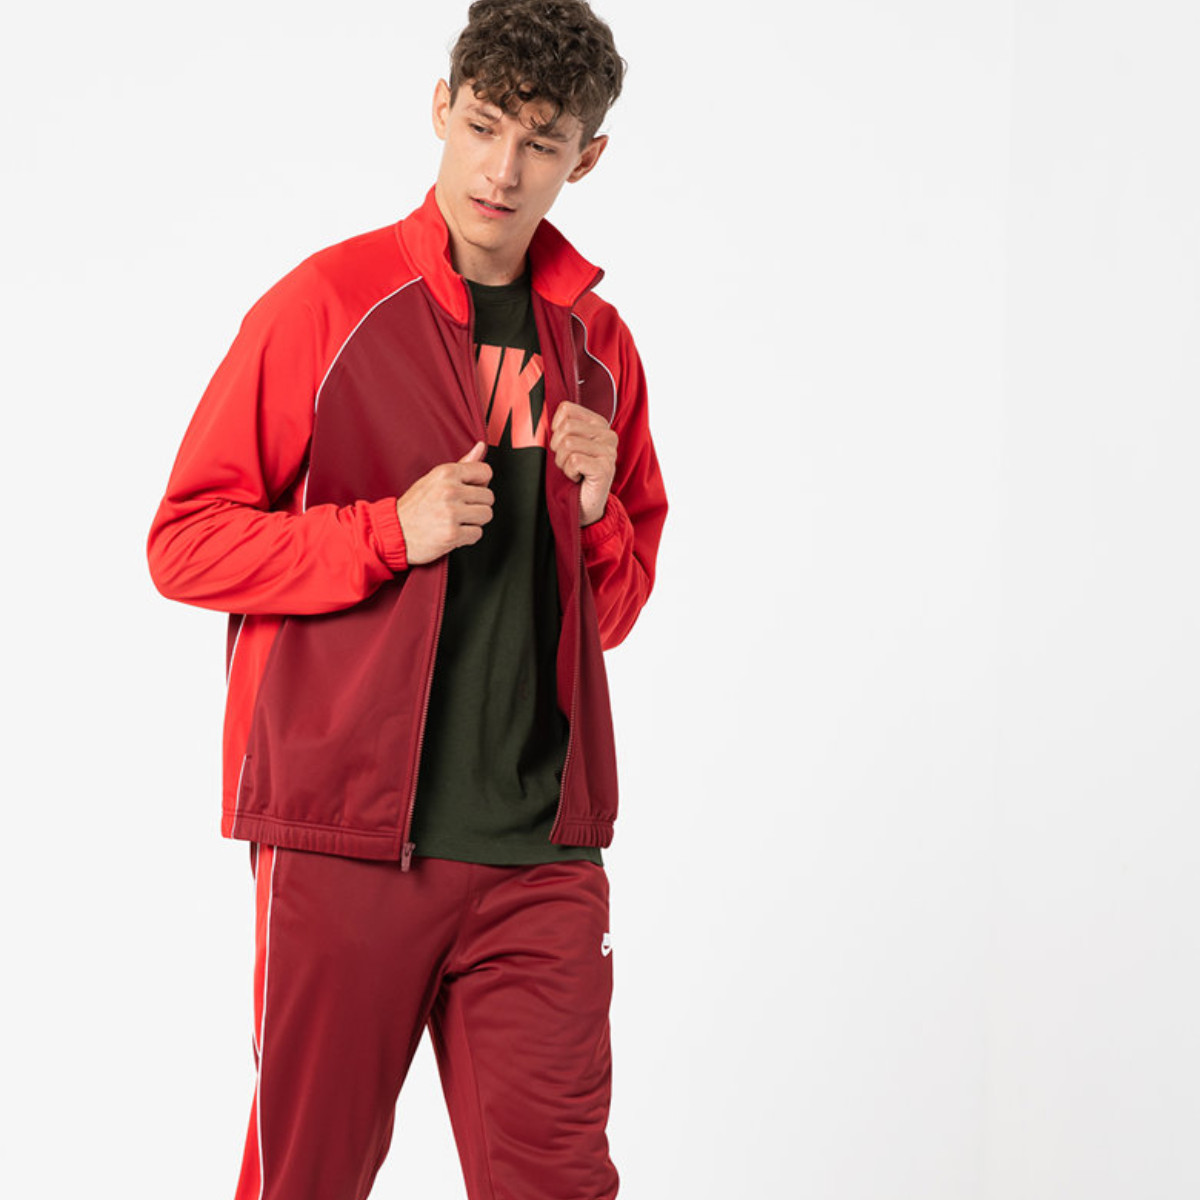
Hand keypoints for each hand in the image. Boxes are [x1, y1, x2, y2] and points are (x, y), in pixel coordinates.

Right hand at [396, 441, 493, 564]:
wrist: (394, 531)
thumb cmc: (414, 506)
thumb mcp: (434, 479)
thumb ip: (462, 464)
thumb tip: (481, 447)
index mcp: (446, 473)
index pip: (485, 471)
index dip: (479, 483)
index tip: (468, 490)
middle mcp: (450, 491)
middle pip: (488, 496)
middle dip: (476, 505)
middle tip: (458, 509)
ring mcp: (451, 513)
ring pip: (486, 515)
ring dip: (474, 521)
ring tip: (456, 520)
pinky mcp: (452, 534)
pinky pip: (477, 534)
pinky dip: (467, 536)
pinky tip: (453, 531)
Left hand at [549, 402, 617, 525]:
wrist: (585, 504)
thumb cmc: (574, 473)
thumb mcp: (567, 445)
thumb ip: (561, 426)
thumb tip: (540, 412)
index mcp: (598, 424)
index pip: (567, 408)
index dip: (555, 428)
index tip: (562, 444)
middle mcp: (607, 435)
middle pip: (566, 427)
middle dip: (557, 448)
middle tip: (567, 462)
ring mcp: (609, 451)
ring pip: (568, 444)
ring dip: (563, 462)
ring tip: (572, 470)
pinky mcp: (605, 468)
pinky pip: (574, 461)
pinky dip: (569, 473)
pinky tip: (578, 478)